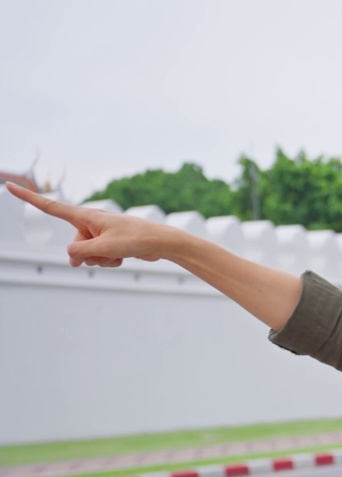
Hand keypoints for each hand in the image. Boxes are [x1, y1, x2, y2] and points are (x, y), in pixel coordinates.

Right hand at [6, 182, 174, 266]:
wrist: (162, 242)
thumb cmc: (136, 240)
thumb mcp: (104, 248)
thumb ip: (81, 252)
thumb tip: (71, 257)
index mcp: (86, 216)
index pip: (51, 207)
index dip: (29, 198)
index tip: (9, 185)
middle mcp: (90, 223)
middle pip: (74, 246)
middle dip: (89, 255)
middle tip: (111, 250)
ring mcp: (99, 234)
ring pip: (87, 255)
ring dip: (102, 260)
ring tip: (120, 253)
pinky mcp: (108, 243)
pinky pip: (100, 259)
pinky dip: (110, 261)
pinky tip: (125, 256)